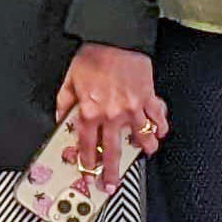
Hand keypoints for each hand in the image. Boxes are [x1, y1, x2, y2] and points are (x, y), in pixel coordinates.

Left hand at [56, 43, 165, 180]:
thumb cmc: (93, 56)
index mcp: (90, 111)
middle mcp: (112, 114)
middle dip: (112, 172)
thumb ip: (64, 104)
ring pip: (141, 137)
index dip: (88, 162)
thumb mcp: (69, 80)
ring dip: (145, 149)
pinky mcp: (148, 98)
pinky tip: (160, 132)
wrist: (116, 36)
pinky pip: (157, 118)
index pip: (88, 145)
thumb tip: (61, 119)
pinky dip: (160, 127)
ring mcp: (132, 108)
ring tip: (146, 155)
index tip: (89, 172)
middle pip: (113, 151)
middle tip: (112, 184)